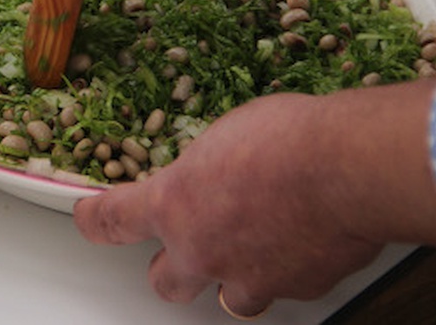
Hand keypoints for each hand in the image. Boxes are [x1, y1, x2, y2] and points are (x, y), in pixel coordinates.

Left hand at [72, 83, 435, 313]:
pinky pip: (284, 288)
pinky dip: (287, 270)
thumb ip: (208, 167)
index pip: (113, 220)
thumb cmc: (289, 138)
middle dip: (171, 269)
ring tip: (251, 251)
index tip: (87, 216)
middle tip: (185, 248)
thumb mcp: (226, 135)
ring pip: (229, 299)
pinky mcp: (295, 289)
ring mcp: (249, 277)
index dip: (94, 221)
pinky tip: (302, 242)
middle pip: (165, 283)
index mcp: (174, 204)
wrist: (348, 166)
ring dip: (233, 278)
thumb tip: (216, 173)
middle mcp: (203, 250)